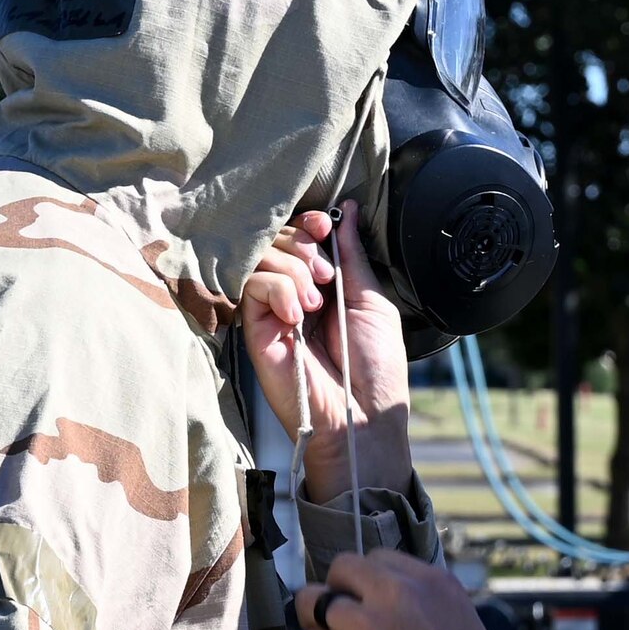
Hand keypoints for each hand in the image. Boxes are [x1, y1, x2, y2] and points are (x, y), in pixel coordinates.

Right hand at [241, 202, 413, 502]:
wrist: (361, 417)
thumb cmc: (375, 369)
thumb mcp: (372, 301)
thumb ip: (354, 257)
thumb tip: (347, 212)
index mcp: (325, 286)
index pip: (301, 236)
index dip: (310, 223)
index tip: (325, 228)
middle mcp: (294, 293)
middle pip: (278, 238)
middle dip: (304, 245)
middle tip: (327, 278)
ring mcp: (272, 311)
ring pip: (262, 256)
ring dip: (295, 270)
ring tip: (317, 304)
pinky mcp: (255, 329)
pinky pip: (253, 283)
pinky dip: (279, 288)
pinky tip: (298, 315)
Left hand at [296, 550, 500, 629]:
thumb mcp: (458, 620)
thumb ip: (423, 602)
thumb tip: (384, 601)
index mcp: (430, 582)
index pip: (378, 558)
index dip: (367, 581)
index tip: (368, 601)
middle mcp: (396, 593)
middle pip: (342, 567)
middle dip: (337, 590)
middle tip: (342, 618)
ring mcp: (366, 624)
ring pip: (314, 601)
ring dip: (319, 622)